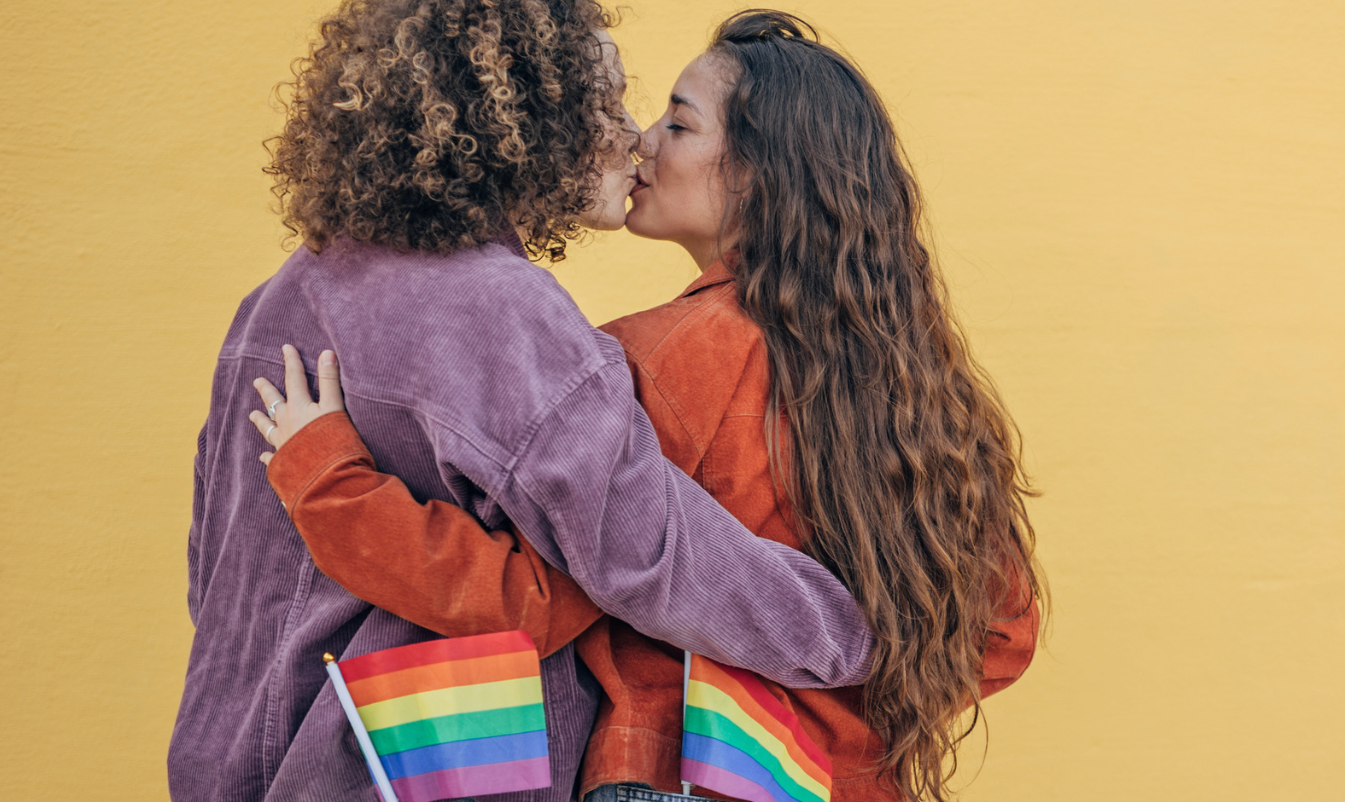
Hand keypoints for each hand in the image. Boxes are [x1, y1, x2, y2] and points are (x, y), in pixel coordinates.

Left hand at [248, 344, 343, 464]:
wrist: (327, 479)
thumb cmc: (334, 441)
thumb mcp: (335, 408)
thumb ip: (330, 382)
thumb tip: (326, 353)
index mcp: (299, 408)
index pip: (294, 379)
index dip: (291, 362)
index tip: (286, 348)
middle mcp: (287, 424)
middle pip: (274, 403)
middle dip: (267, 390)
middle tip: (257, 381)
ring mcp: (283, 445)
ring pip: (268, 429)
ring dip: (261, 421)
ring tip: (252, 415)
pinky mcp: (284, 465)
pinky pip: (272, 458)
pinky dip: (267, 455)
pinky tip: (263, 455)